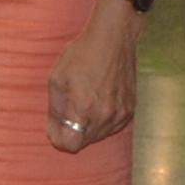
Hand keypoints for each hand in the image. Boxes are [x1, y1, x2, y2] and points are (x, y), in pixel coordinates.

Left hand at [46, 2, 138, 152]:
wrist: (113, 39)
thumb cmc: (81, 55)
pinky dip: (102, 121)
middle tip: (65, 111)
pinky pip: (113, 126)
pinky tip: (97, 103)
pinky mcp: (131, 108)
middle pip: (84, 142)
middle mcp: (105, 115)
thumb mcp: (56, 79)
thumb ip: (54, 110)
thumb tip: (54, 130)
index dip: (58, 138)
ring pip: (100, 135)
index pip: (70, 145)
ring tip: (82, 104)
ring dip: (87, 127)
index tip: (54, 127)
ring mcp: (121, 113)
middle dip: (71, 132)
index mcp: (84, 109)